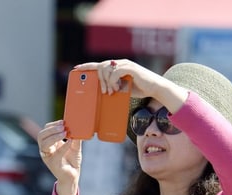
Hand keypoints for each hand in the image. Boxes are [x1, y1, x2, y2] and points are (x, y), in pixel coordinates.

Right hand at [37, 120, 80, 194]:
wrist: (72, 176)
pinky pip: (56, 154)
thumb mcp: (75, 146)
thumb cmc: (72, 161)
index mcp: (49, 143)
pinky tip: (69, 142)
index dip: (53, 125)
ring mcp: (48, 157)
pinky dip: (63, 147)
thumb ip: (75, 137)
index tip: (63, 121)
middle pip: (41, 135)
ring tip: (65, 133)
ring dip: (54, 136)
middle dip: (51, 129)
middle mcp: (46, 149)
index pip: (45, 130)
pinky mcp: (53, 164)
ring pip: (44, 144)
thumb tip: (77, 127)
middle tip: (63, 127)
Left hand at [74, 59, 188, 112]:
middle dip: (99, 80)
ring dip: (106, 82)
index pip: (99, 65)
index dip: (87, 66)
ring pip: (106, 69)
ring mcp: (124, 64)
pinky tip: (118, 88)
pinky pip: (114, 72)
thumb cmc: (139, 89)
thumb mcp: (121, 89)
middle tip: (105, 92)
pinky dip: (113, 81)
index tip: (76, 69)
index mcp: (116, 67)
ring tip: (112, 91)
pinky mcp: (129, 67)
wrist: (154, 88)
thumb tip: (101, 93)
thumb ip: (112, 86)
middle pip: (100, 67)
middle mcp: (119, 63)